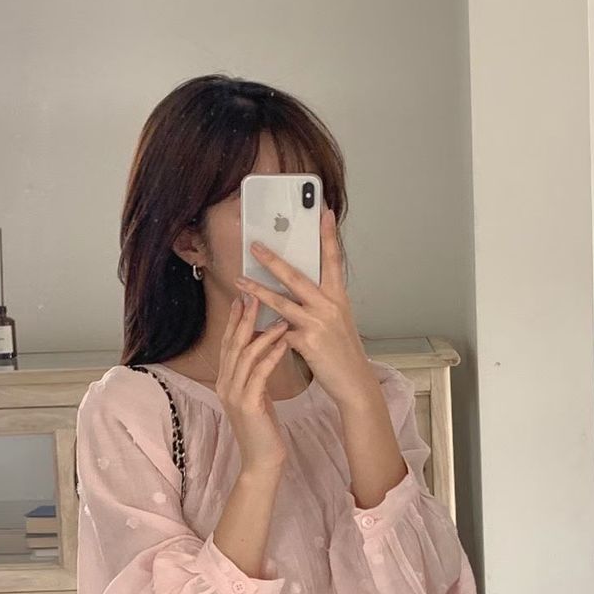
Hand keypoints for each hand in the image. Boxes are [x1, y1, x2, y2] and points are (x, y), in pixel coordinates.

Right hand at [216, 292, 289, 474]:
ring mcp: (233, 395)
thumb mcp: (257, 397)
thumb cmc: (264, 430)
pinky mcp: (247, 405)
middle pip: (233, 344)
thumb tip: (263, 352)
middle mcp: (225, 385)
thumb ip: (255, 376)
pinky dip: (272, 355)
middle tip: (256, 294)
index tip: (245, 297)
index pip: (229, 344)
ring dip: (263, 333)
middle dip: (245, 318)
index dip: (236, 320)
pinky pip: (259, 373)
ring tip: (279, 316)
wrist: (262, 462)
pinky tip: (285, 342)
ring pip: (245, 355)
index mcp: (226, 382)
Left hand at [234, 204, 371, 406]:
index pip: (333, 259)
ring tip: (239, 281)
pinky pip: (278, 331)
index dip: (328, 235)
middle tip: (255, 246)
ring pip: (282, 301)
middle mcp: (330, 305)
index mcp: (339, 296)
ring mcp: (318, 323)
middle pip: (297, 276)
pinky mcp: (307, 342)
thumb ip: (320, 302)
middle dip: (273, 259)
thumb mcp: (338, 320)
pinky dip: (263, 328)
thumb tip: (300, 288)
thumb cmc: (343, 351)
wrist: (354, 381)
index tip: (323, 211)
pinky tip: (248, 324)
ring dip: (257, 291)